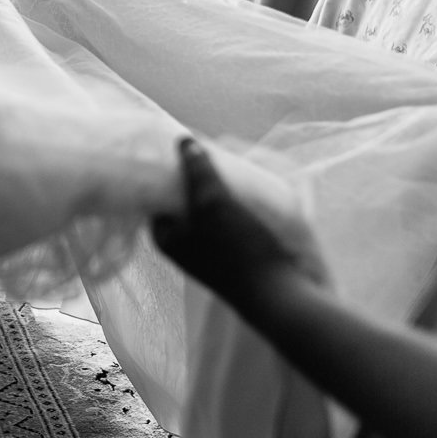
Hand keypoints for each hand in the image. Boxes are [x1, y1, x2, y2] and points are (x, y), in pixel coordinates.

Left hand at [150, 138, 327, 315]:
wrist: (281, 295)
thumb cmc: (238, 250)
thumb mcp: (212, 203)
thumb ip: (197, 171)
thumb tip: (185, 142)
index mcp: (166, 237)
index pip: (156, 194)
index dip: (164, 171)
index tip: (175, 146)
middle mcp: (184, 243)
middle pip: (183, 199)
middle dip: (194, 176)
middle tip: (207, 147)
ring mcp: (210, 248)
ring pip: (208, 206)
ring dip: (218, 186)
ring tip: (228, 160)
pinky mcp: (235, 250)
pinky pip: (229, 216)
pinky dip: (234, 200)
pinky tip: (245, 183)